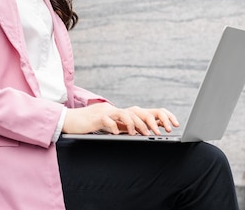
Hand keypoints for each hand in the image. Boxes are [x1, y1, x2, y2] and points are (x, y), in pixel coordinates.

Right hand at [63, 103, 178, 135]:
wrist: (71, 121)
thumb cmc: (93, 126)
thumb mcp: (114, 127)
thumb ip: (127, 127)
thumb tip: (146, 132)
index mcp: (124, 113)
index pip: (146, 111)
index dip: (162, 116)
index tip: (173, 125)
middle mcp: (118, 110)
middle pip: (139, 111)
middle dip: (151, 122)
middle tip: (159, 133)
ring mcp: (107, 112)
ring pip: (126, 114)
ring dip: (134, 124)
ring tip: (139, 134)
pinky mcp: (96, 117)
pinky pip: (107, 120)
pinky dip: (113, 126)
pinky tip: (117, 133)